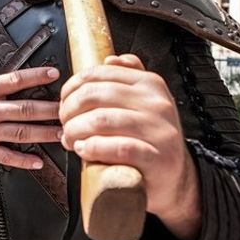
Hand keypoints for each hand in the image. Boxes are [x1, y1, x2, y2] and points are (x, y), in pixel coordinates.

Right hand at [0, 30, 61, 169]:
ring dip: (43, 133)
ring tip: (63, 133)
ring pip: (20, 133)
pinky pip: (5, 156)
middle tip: (69, 109)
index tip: (54, 75)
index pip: (15, 80)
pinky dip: (22, 160)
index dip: (36, 77)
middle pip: (25, 109)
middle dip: (49, 110)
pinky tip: (39, 162)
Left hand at [58, 54, 200, 239]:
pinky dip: (94, 148)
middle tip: (64, 124)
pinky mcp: (158, 157)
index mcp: (150, 84)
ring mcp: (160, 130)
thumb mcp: (145, 103)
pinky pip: (119, 147)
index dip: (72, 87)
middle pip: (95, 95)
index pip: (99, 74)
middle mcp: (157, 103)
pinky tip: (84, 150)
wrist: (176, 179)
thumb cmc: (151, 140)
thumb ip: (129, 78)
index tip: (64, 101)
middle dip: (69, 110)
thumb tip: (110, 60)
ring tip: (70, 139)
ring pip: (101, 120)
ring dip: (75, 130)